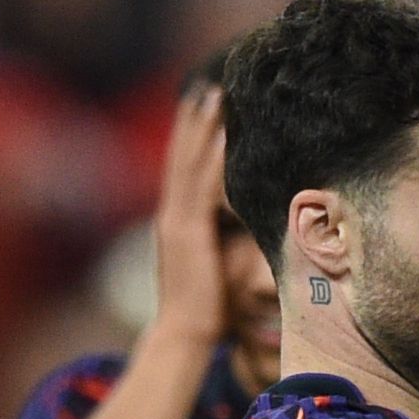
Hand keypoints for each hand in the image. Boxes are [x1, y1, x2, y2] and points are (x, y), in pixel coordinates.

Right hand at [144, 80, 232, 350]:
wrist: (183, 335)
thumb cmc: (205, 309)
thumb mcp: (214, 266)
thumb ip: (223, 241)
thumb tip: (245, 224)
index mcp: (177, 222)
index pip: (183, 169)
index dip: (191, 135)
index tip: (203, 105)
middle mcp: (172, 215)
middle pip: (182, 156)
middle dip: (194, 120)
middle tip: (207, 83)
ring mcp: (177, 221)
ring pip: (189, 164)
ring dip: (202, 127)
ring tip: (215, 93)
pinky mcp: (188, 232)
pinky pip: (202, 187)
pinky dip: (211, 159)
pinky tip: (223, 134)